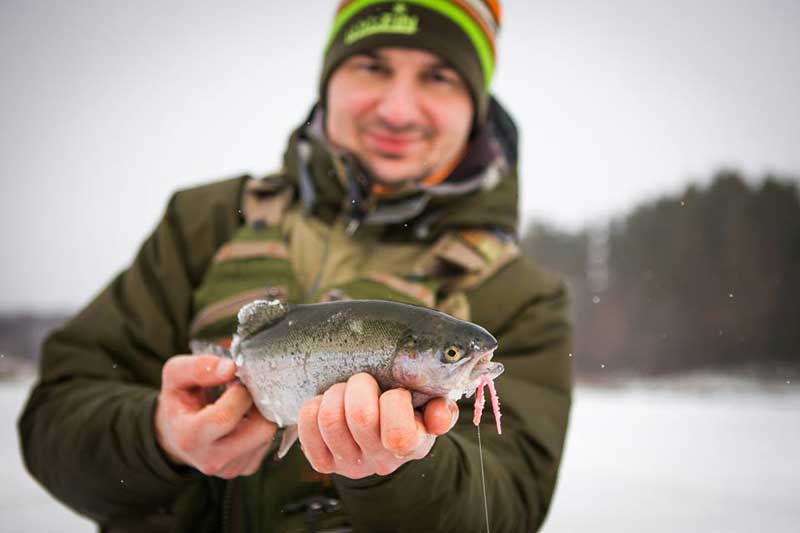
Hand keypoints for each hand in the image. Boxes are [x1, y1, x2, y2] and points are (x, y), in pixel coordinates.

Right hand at [154, 355, 276, 478]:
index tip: (237, 380)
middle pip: (260, 430)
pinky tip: (247, 416)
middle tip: (248, 390)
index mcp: (189, 438)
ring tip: (245, 402)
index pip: (227, 417)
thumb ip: (198, 368)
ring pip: (268, 435)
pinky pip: (269, 442)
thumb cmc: (179, 401)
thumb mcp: (175, 376)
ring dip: (263, 412)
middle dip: (259, 403)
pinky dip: (262, 423)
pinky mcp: (247, 467)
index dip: (239, 393)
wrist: (177, 434)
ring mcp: (232, 467)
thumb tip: (231, 368)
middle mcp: (212, 459)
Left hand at [297, 373, 458, 478]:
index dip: (395, 402)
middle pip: (360, 417)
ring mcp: (349, 463)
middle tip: (364, 380)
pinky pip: (307, 422)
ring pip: (330, 418)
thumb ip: (441, 408)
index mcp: (413, 445)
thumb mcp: (431, 409)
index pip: (400, 433)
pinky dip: (314, 404)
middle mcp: (380, 460)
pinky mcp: (323, 462)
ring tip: (344, 390)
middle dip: (361, 385)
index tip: (397, 392)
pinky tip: (327, 404)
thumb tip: (438, 415)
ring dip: (336, 393)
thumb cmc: (409, 412)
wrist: (382, 440)